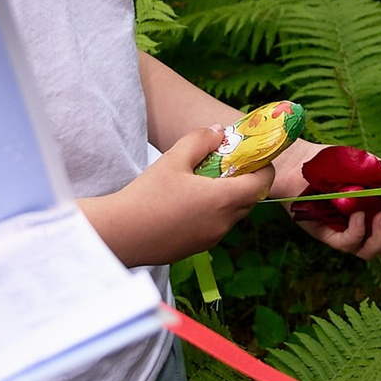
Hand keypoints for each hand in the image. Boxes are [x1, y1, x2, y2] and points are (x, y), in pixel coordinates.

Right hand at [83, 131, 274, 270]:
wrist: (118, 235)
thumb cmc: (146, 196)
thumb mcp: (174, 159)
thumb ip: (201, 140)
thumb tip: (218, 132)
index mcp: (223, 200)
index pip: (262, 183)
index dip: (263, 167)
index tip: (251, 155)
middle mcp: (223, 223)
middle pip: (250, 199)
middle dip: (244, 180)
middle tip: (225, 164)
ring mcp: (211, 239)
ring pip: (232, 214)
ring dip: (227, 197)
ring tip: (202, 181)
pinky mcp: (196, 248)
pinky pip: (216, 227)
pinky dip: (213, 212)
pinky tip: (187, 202)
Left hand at [269, 141, 380, 260]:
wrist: (304, 161)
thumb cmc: (336, 163)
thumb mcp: (371, 167)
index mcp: (376, 211)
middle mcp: (363, 226)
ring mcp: (345, 232)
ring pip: (370, 252)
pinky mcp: (327, 235)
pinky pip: (348, 244)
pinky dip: (358, 232)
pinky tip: (358, 216)